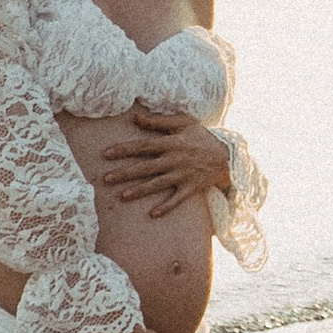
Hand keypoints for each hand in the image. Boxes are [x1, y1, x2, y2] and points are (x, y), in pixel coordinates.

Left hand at [99, 102, 233, 220]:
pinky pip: (177, 200)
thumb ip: (158, 121)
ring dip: (140, 191)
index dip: (124, 149)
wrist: (226, 156)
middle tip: (105, 179)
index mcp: (172, 143)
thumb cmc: (201, 137)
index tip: (106, 154)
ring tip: (122, 196)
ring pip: (157, 184)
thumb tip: (135, 118)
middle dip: (125, 173)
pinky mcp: (191, 188)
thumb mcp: (183, 123)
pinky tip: (153, 214)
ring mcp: (183, 175)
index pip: (143, 146)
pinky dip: (166, 207)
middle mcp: (175, 160)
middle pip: (146, 167)